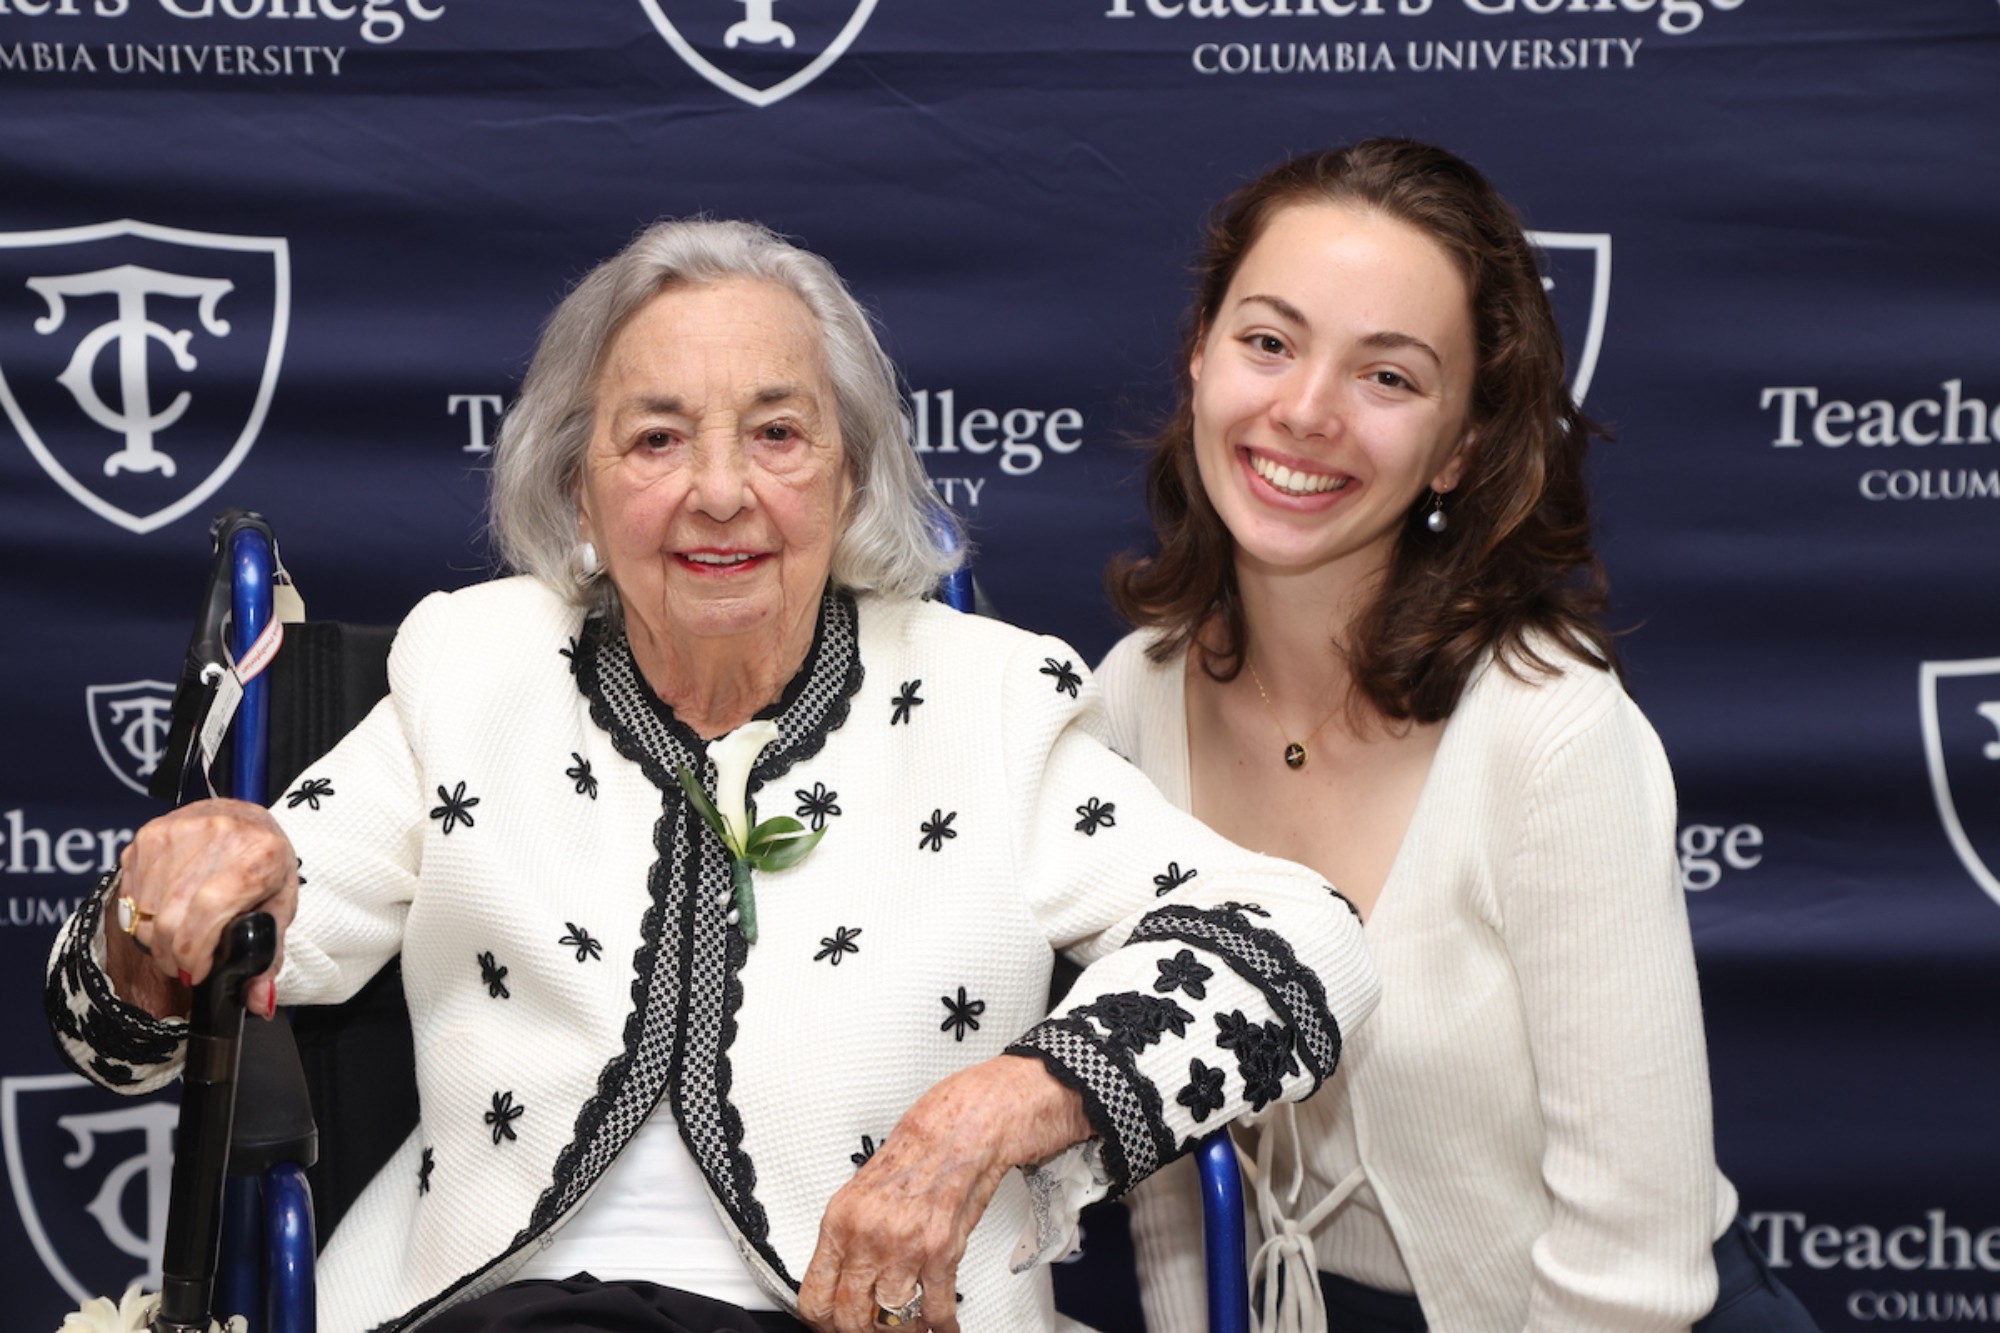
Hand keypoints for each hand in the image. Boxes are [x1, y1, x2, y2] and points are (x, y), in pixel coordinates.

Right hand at [105, 798, 298, 1019]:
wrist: (244, 818)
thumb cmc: (264, 865)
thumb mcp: (280, 907)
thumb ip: (268, 957)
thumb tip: (256, 1002)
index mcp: (257, 854)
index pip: (208, 911)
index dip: (196, 953)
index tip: (200, 973)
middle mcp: (215, 836)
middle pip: (170, 918)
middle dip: (174, 957)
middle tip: (188, 965)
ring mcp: (175, 833)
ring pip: (145, 911)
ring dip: (156, 939)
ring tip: (181, 937)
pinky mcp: (146, 836)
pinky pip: (130, 895)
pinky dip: (143, 916)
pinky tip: (167, 910)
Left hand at [797, 1055, 1090, 1332]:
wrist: (959, 1131)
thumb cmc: (915, 1154)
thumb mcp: (861, 1192)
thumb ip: (848, 1238)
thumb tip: (842, 1278)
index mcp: (840, 1222)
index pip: (815, 1296)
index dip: (823, 1322)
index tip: (832, 1325)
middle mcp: (868, 1238)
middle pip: (849, 1317)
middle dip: (861, 1331)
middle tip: (872, 1330)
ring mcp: (905, 1249)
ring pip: (891, 1321)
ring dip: (901, 1331)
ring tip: (908, 1328)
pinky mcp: (941, 1254)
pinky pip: (936, 1310)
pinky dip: (941, 1327)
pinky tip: (942, 1328)